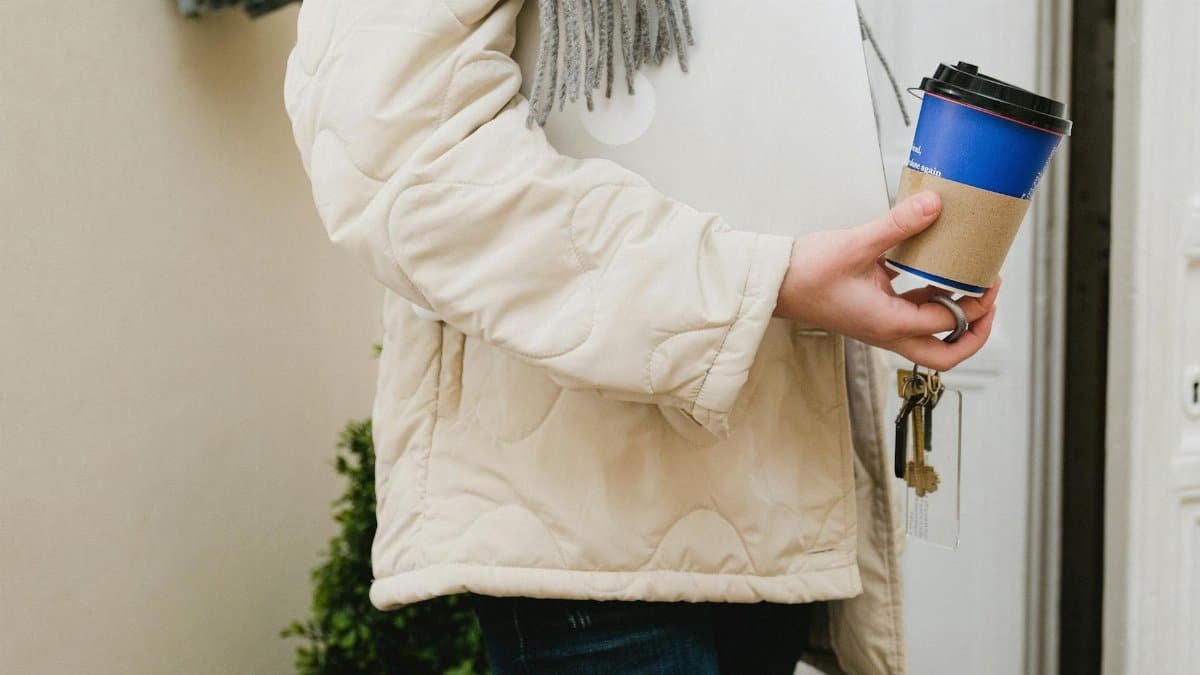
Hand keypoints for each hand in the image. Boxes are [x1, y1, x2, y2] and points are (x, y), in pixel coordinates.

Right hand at [774, 191, 999, 370]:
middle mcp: (887, 332)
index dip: (976, 303)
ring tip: (971, 287)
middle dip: (975, 334)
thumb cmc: (805, 274)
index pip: (948, 323)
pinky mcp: (872, 315)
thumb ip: (898, 225)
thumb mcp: (856, 245)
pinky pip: (911, 317)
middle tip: (989, 304)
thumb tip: (934, 206)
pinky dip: (930, 303)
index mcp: (888, 323)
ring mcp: (879, 326)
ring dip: (955, 319)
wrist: (773, 285)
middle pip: (944, 355)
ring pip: (930, 339)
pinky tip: (935, 275)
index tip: (989, 278)